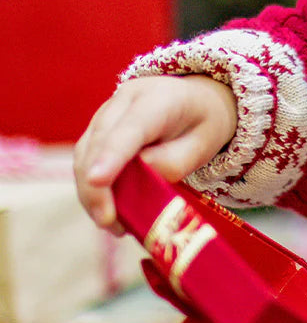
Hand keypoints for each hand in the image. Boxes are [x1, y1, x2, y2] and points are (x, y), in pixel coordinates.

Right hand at [74, 75, 237, 231]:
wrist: (194, 99)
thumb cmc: (202, 122)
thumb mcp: (205, 142)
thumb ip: (176, 160)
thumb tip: (142, 173)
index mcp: (158, 99)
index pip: (131, 128)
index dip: (112, 155)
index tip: (97, 180)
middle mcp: (124, 101)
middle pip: (99, 143)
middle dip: (96, 186)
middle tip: (108, 222)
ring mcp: (106, 113)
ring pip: (85, 153)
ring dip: (91, 192)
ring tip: (110, 224)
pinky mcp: (96, 129)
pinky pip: (86, 159)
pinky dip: (92, 188)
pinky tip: (108, 211)